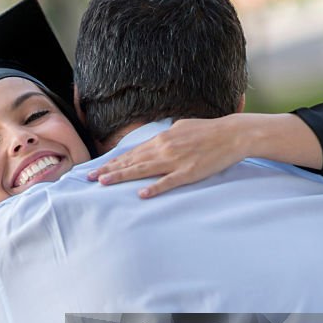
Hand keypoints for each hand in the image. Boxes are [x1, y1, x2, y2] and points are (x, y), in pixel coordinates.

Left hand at [88, 116, 248, 197]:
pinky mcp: (188, 172)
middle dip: (109, 170)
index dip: (113, 161)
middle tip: (89, 178)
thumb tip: (154, 142)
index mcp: (161, 139)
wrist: (232, 134)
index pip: (131, 153)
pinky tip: (141, 194)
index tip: (96, 169)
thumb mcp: (181, 128)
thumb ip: (165, 137)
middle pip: (131, 161)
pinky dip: (154, 188)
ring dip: (122, 176)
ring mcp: (175, 161)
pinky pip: (168, 182)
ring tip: (103, 183)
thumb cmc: (208, 131)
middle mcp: (164, 148)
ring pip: (142, 170)